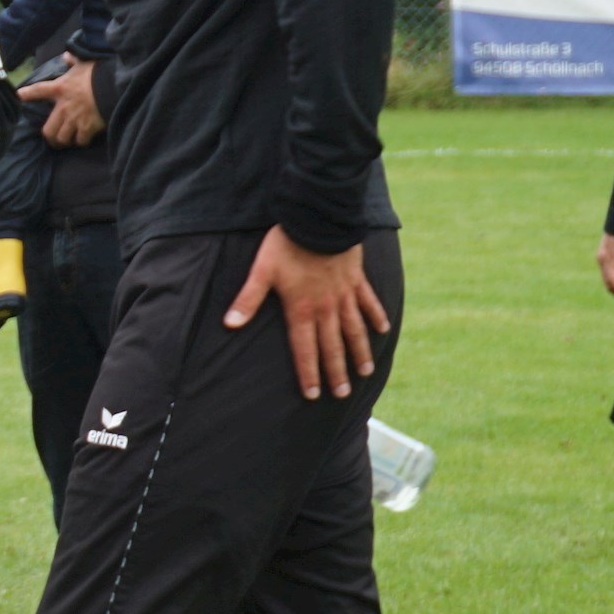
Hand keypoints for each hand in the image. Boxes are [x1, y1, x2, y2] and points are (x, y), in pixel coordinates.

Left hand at [20, 54, 101, 146]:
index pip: (38, 90)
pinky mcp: (87, 128)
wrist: (114, 86)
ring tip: (69, 140)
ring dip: (65, 140)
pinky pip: (80, 141)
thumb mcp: (84, 63)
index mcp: (59, 88)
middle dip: (50, 137)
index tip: (18, 96)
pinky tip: (84, 139)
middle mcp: (63, 107)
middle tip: (54, 138)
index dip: (25, 94)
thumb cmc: (98, 74)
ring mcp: (74, 119)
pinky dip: (82, 141)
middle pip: (48, 130)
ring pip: (62, 138)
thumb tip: (67, 55)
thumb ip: (74, 61)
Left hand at [224, 228, 390, 400]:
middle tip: (342, 394)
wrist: (318, 219)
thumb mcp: (261, 271)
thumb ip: (247, 299)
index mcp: (301, 309)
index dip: (308, 372)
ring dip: (360, 351)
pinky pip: (368, 302)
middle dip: (336, 372)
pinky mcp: (356, 279)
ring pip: (354, 329)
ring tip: (366, 372)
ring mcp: (344, 294)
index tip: (314, 395)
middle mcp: (326, 307)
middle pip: (332, 346)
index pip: (304, 349)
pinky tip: (383, 330)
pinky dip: (376, 316)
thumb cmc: (286, 244)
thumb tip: (229, 324)